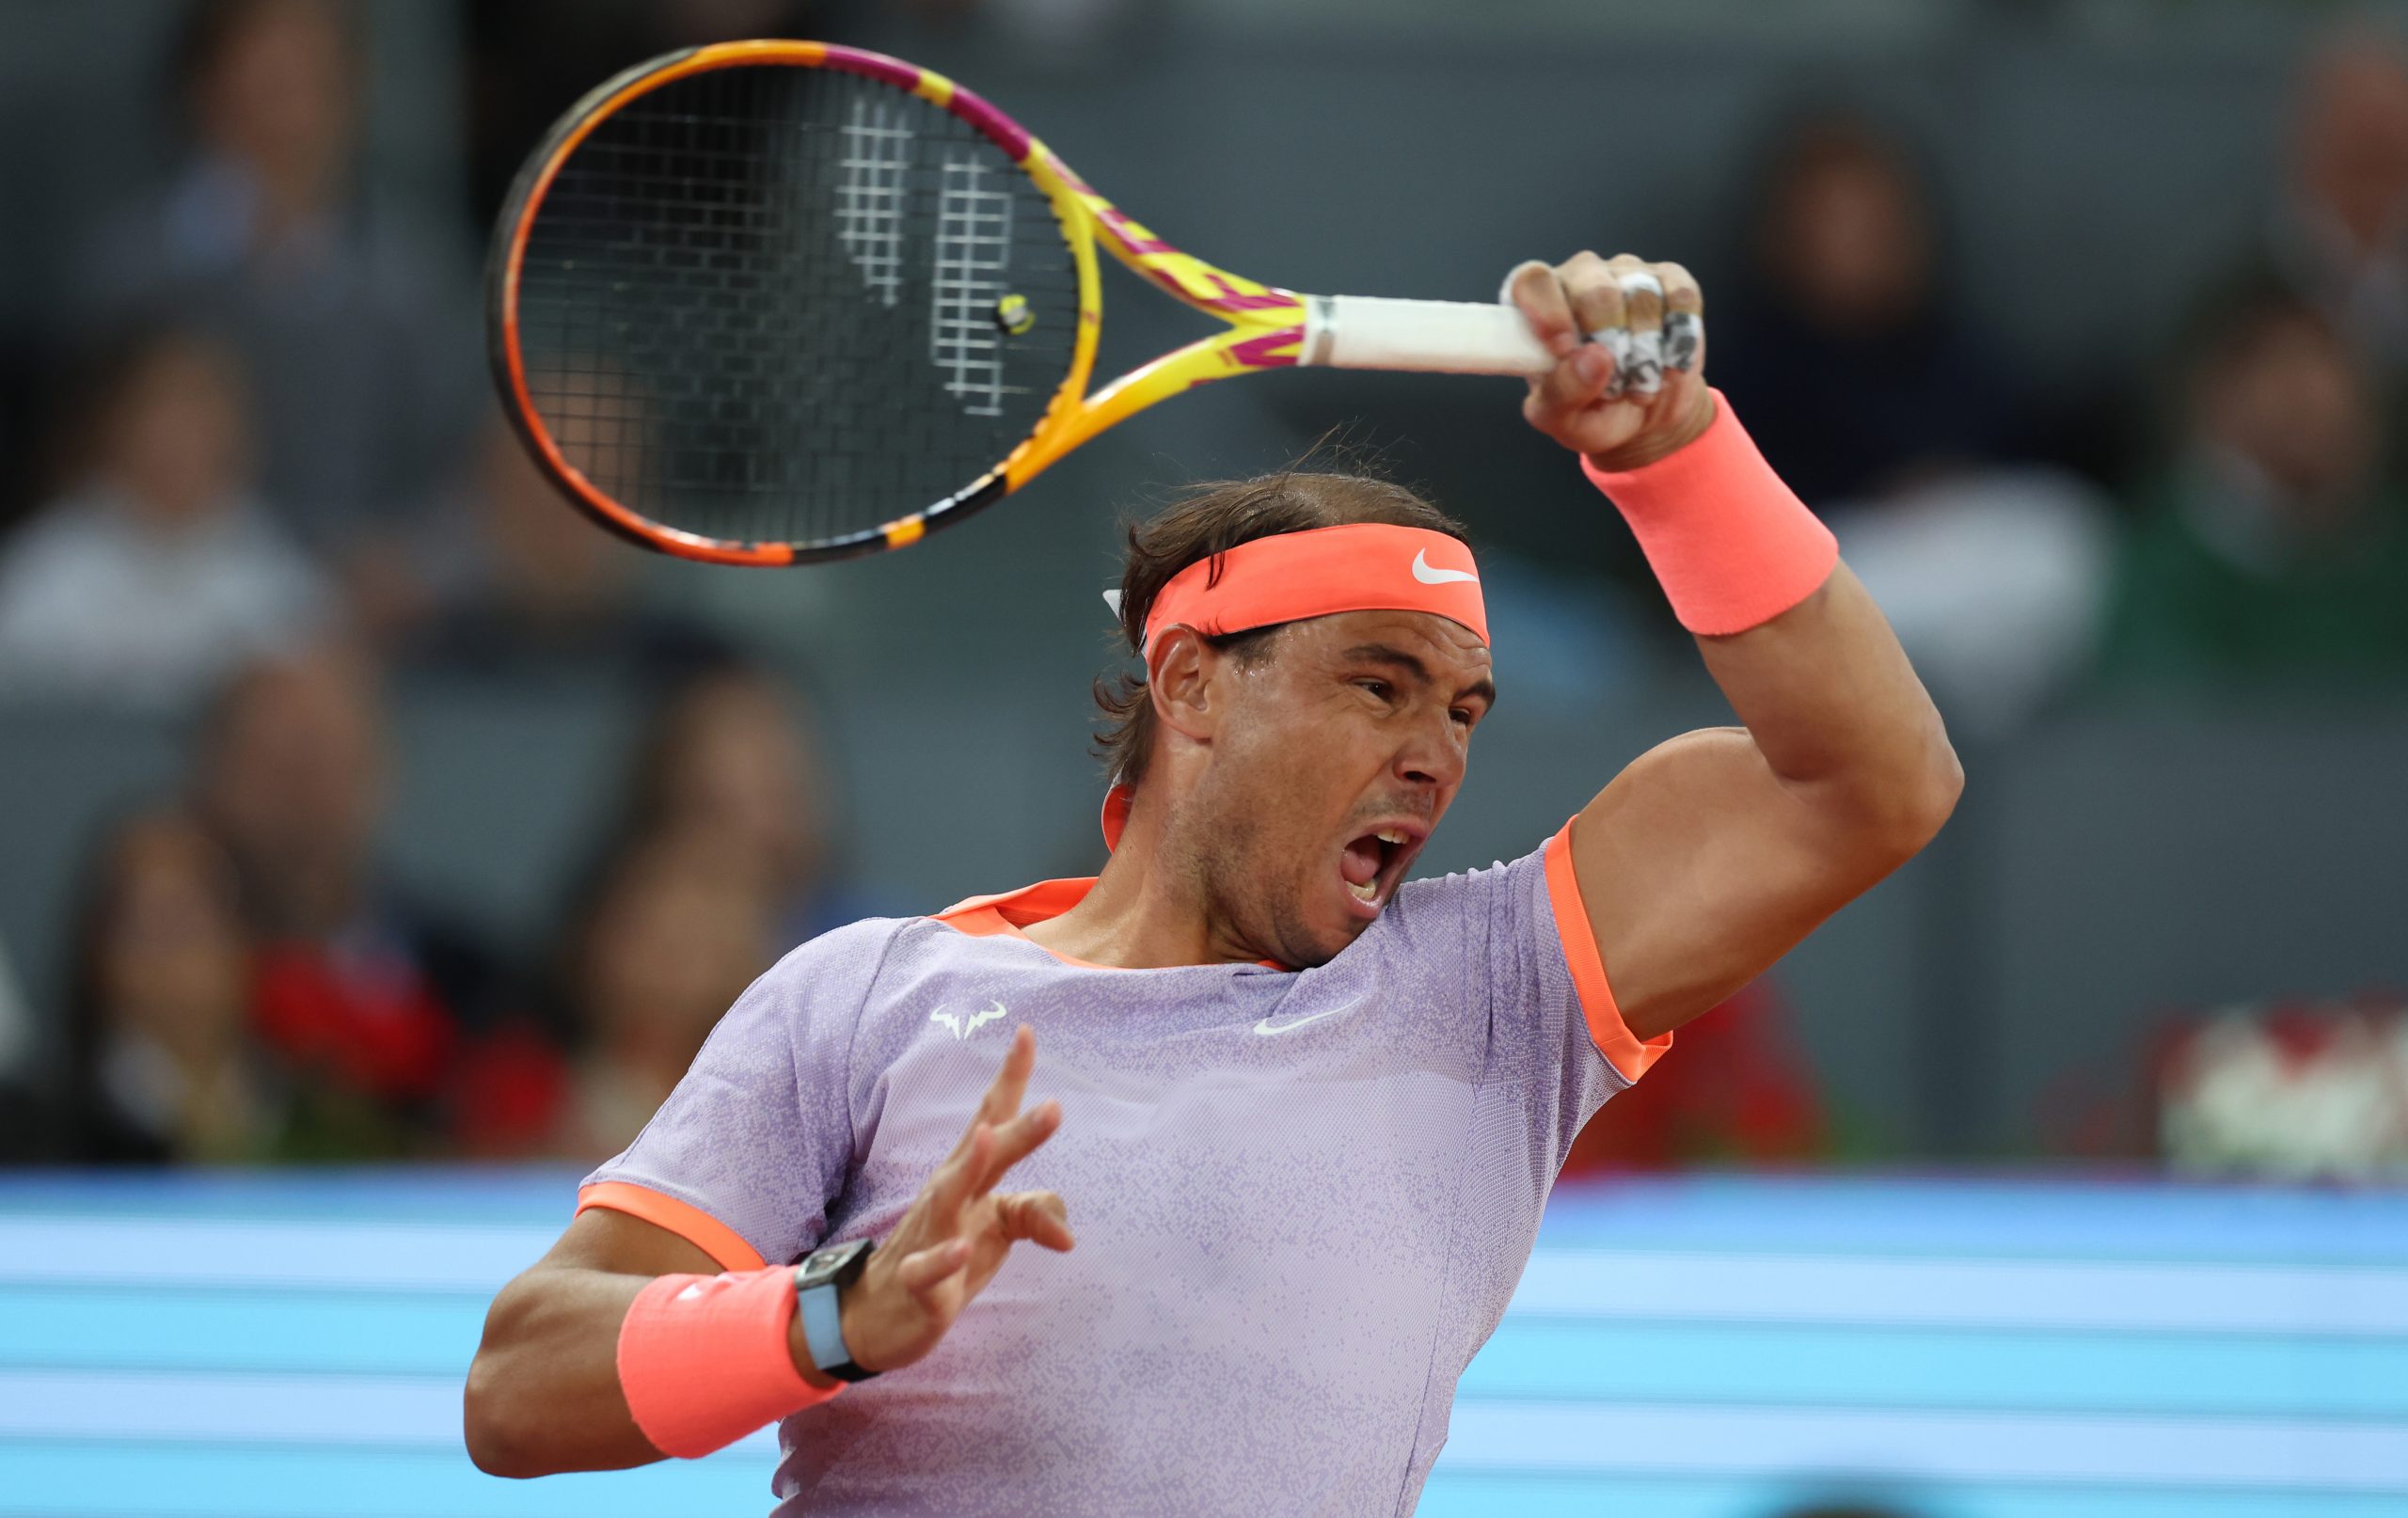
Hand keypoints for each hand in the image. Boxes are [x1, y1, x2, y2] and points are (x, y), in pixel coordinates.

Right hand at [814, 1025, 1070, 1377]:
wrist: (879, 1313)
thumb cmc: (946, 1254)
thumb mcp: (998, 1230)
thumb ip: (1036, 1215)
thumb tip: (1069, 1235)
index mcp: (969, 1176)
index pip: (991, 1118)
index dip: (1010, 1078)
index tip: (1028, 1032)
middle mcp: (948, 1195)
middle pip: (981, 1154)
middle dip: (1014, 1129)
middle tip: (1054, 1106)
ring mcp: (930, 1235)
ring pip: (948, 1195)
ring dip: (971, 1167)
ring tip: (991, 1138)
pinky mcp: (918, 1283)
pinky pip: (928, 1268)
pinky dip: (943, 1257)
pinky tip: (962, 1248)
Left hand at [1507, 252, 1712, 472]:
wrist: (1645, 416)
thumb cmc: (1590, 411)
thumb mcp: (1561, 419)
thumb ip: (1561, 393)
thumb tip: (1593, 359)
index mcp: (1537, 305)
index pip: (1531, 281)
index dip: (1548, 312)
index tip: (1563, 350)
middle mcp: (1579, 278)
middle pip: (1595, 291)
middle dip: (1610, 344)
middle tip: (1613, 383)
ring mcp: (1626, 273)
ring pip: (1642, 296)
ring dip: (1646, 352)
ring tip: (1639, 382)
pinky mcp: (1669, 280)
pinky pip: (1680, 297)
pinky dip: (1679, 337)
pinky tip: (1668, 361)